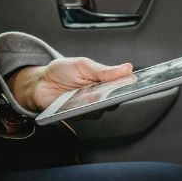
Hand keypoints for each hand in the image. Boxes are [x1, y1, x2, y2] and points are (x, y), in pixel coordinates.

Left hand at [6, 58, 133, 112]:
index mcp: (103, 82)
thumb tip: (128, 68)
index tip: (142, 82)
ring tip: (96, 95)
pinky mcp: (77, 115)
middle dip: (118, 96)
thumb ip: (104, 70)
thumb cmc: (61, 71)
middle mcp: (99, 97)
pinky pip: (85, 116)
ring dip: (100, 103)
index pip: (123, 86)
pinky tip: (81, 102)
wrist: (39, 82)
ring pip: (101, 110)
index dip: (133, 86)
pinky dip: (85, 109)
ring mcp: (88, 108)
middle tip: (120, 90)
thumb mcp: (83, 65)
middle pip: (115, 100)